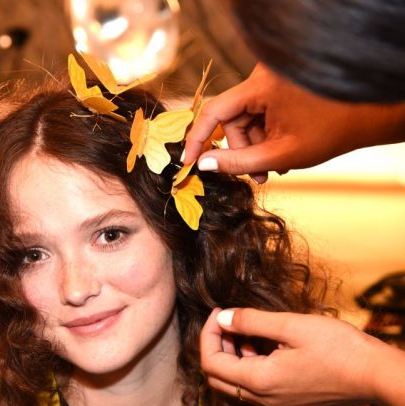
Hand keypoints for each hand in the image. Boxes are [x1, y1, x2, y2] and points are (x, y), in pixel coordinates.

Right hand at [183, 64, 404, 181]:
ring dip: (254, 145)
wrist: (369, 115)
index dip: (198, 139)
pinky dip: (264, 134)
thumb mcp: (280, 154)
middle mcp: (262, 76)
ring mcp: (270, 80)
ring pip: (244, 119)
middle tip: (259, 175)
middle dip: (241, 149)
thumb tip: (203, 166)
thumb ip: (238, 162)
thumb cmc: (331, 132)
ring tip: (275, 166)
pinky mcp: (277, 86)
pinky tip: (280, 150)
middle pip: (231, 119)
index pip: (214, 111)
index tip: (188, 162)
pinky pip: (257, 113)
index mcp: (262, 86)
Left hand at [199, 307, 383, 405]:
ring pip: (234, 383)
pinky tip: (264, 343)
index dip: (208, 334)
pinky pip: (254, 387)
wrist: (376, 375)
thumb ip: (250, 321)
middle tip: (227, 320)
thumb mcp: (291, 325)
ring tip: (246, 328)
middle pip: (217, 376)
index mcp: (259, 381)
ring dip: (232, 355)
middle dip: (215, 345)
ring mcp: (275, 404)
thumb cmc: (338, 348)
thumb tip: (222, 317)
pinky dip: (249, 364)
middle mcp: (262, 399)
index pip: (210, 362)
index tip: (219, 311)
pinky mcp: (287, 401)